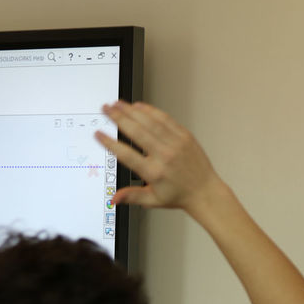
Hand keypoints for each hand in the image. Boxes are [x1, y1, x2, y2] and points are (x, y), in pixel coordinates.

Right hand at [95, 101, 223, 212]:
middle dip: (118, 118)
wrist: (205, 191)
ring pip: (150, 122)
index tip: (99, 134)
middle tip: (106, 109)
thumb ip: (131, 196)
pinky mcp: (184, 136)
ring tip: (118, 103)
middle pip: (136, 132)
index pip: (126, 154)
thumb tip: (114, 198)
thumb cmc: (179, 195)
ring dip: (131, 111)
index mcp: (154, 172)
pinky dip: (151, 111)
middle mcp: (164, 155)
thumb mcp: (152, 200)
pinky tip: (139, 106)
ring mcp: (175, 143)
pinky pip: (165, 119)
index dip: (110, 143)